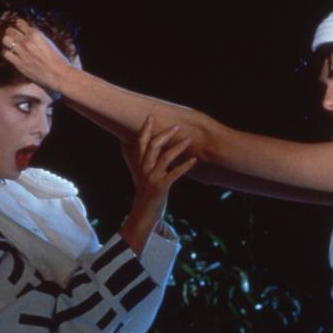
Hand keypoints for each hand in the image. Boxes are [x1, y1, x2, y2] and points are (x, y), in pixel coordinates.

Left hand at [2, 18, 74, 92]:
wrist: (58, 75)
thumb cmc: (57, 60)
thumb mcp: (47, 42)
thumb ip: (36, 37)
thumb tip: (28, 33)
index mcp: (35, 34)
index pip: (19, 22)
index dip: (19, 26)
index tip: (20, 31)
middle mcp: (27, 41)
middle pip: (9, 30)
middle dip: (11, 34)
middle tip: (14, 39)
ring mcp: (22, 52)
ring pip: (5, 40)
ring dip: (8, 43)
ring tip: (12, 47)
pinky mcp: (18, 63)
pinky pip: (5, 54)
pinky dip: (7, 54)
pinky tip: (12, 56)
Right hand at [120, 116, 196, 251]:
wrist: (143, 215)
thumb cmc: (145, 195)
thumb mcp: (141, 177)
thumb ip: (141, 163)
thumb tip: (139, 151)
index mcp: (139, 166)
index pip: (140, 143)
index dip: (145, 129)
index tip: (151, 117)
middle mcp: (144, 169)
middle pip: (153, 145)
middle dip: (165, 134)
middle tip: (178, 126)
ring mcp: (152, 178)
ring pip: (164, 157)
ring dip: (178, 147)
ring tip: (189, 139)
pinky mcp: (160, 187)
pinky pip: (174, 173)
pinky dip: (185, 165)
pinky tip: (193, 159)